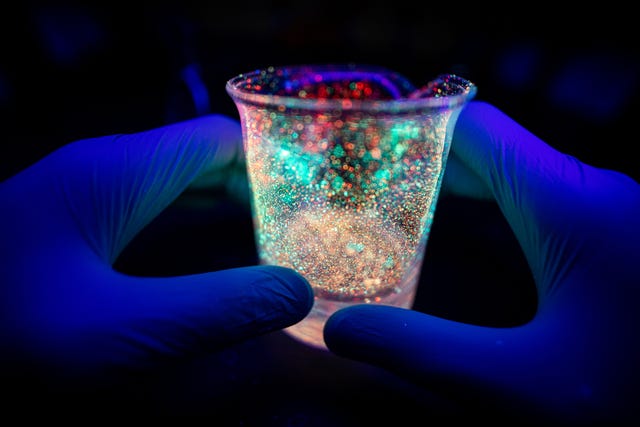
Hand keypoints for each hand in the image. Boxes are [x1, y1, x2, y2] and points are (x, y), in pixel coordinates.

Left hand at [0, 115, 311, 404]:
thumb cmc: (4, 334)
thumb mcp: (117, 333)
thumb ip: (214, 311)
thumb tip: (294, 290)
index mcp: (115, 173)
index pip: (219, 141)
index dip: (271, 164)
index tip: (314, 203)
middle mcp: (102, 172)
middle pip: (203, 161)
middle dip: (258, 191)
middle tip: (308, 232)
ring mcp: (83, 198)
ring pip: (178, 188)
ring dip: (228, 212)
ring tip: (277, 247)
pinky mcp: (71, 229)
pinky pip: (152, 213)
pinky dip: (194, 230)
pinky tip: (214, 262)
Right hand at [324, 101, 639, 424]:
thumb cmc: (636, 396)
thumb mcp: (519, 386)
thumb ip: (420, 354)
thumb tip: (340, 332)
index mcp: (569, 204)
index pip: (473, 128)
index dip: (414, 133)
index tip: (364, 156)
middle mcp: (594, 191)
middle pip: (490, 147)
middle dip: (424, 163)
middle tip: (364, 190)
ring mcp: (611, 209)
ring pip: (517, 171)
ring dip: (459, 185)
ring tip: (398, 210)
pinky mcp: (618, 233)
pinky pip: (542, 197)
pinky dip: (493, 204)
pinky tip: (466, 230)